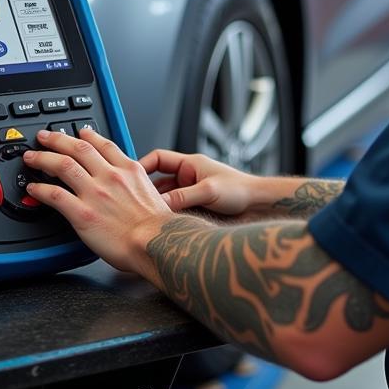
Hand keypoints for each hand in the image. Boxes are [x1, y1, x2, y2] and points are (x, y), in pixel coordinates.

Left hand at [23, 128, 171, 278]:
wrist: (155, 242)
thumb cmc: (156, 227)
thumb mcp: (152, 192)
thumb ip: (135, 185)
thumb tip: (129, 188)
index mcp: (129, 170)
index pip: (104, 144)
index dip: (88, 135)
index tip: (80, 133)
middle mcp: (110, 176)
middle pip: (79, 148)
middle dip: (58, 139)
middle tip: (45, 136)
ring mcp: (95, 193)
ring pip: (63, 165)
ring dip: (43, 158)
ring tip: (32, 157)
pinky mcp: (82, 213)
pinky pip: (54, 195)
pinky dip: (40, 189)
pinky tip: (33, 188)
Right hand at [138, 148, 257, 215]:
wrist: (259, 208)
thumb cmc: (241, 190)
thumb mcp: (209, 190)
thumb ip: (183, 197)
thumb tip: (158, 204)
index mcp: (190, 165)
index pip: (158, 159)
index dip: (142, 166)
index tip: (129, 177)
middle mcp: (188, 179)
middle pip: (157, 184)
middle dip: (145, 194)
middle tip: (133, 205)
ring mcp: (190, 196)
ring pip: (164, 202)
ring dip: (157, 210)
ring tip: (148, 220)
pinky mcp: (194, 212)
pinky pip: (174, 214)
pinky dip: (167, 220)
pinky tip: (163, 229)